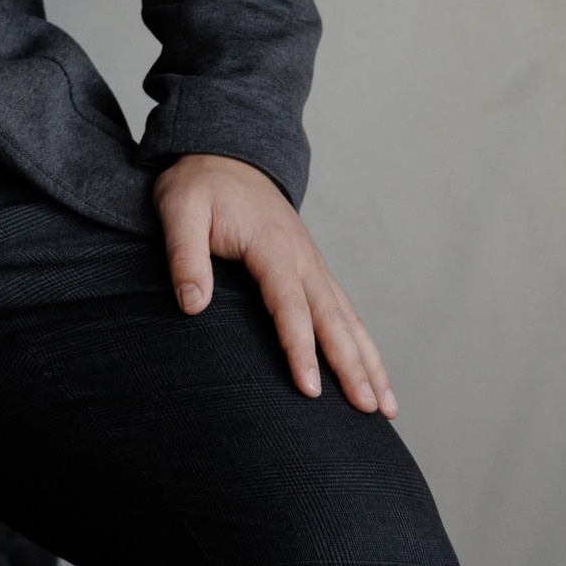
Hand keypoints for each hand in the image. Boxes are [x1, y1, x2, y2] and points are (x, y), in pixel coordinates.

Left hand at [153, 153, 396, 416]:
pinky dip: (363, 343)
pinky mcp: (312, 269)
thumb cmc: (199, 185)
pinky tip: (374, 373)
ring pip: (348, 318)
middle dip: (353, 366)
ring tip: (387, 408)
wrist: (223, 155)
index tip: (311, 390)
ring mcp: (312, 263)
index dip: (301, 348)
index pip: (290, 305)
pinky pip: (344, 310)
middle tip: (369, 410)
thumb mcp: (178, 209)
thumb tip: (192, 305)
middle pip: (333, 318)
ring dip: (370, 361)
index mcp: (272, 245)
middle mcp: (302, 257)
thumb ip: (184, 255)